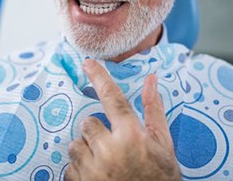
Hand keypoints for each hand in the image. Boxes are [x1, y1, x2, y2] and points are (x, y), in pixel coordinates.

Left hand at [66, 59, 179, 180]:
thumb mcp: (163, 146)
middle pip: (88, 123)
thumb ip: (154, 110)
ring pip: (75, 144)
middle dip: (97, 132)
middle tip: (113, 147)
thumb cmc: (160, 179)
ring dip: (87, 151)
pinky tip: (98, 178)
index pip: (112, 97)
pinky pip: (70, 167)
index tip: (88, 63)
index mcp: (131, 136)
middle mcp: (110, 150)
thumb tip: (151, 79)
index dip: (99, 77)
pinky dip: (80, 170)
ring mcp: (93, 169)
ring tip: (106, 165)